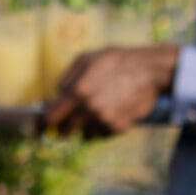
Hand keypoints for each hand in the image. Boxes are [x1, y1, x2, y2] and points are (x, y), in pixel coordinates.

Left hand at [44, 44, 179, 137]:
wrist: (150, 70)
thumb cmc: (117, 60)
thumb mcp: (86, 59)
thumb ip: (66, 78)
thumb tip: (56, 95)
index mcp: (78, 91)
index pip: (51, 117)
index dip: (46, 122)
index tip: (45, 124)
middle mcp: (89, 109)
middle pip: (66, 131)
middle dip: (65, 126)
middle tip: (70, 119)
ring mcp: (105, 120)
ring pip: (85, 135)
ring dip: (86, 128)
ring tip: (95, 112)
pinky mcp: (119, 127)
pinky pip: (103, 134)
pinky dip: (103, 128)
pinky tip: (110, 112)